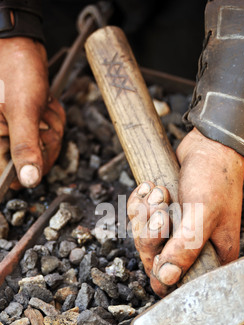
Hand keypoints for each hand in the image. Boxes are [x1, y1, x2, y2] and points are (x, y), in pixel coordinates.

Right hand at [0, 37, 64, 188]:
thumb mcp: (22, 111)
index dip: (31, 165)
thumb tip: (28, 180)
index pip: (10, 177)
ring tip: (42, 105)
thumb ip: (25, 148)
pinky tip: (46, 104)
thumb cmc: (15, 69)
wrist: (20, 44)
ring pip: (44, 149)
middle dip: (47, 139)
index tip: (38, 142)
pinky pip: (48, 135)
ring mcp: (12, 133)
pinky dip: (52, 119)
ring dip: (52, 126)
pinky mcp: (25, 125)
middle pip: (33, 164)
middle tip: (42, 116)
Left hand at [127, 128, 243, 296]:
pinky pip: (138, 219)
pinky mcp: (163, 216)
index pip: (178, 284)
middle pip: (154, 260)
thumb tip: (167, 277)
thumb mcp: (203, 213)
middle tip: (162, 210)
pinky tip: (150, 187)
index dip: (162, 271)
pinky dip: (139, 203)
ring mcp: (175, 232)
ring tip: (160, 193)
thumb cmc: (215, 178)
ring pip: (142, 238)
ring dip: (145, 214)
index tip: (160, 251)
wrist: (208, 145)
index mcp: (212, 257)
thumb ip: (186, 246)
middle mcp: (193, 249)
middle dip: (151, 234)